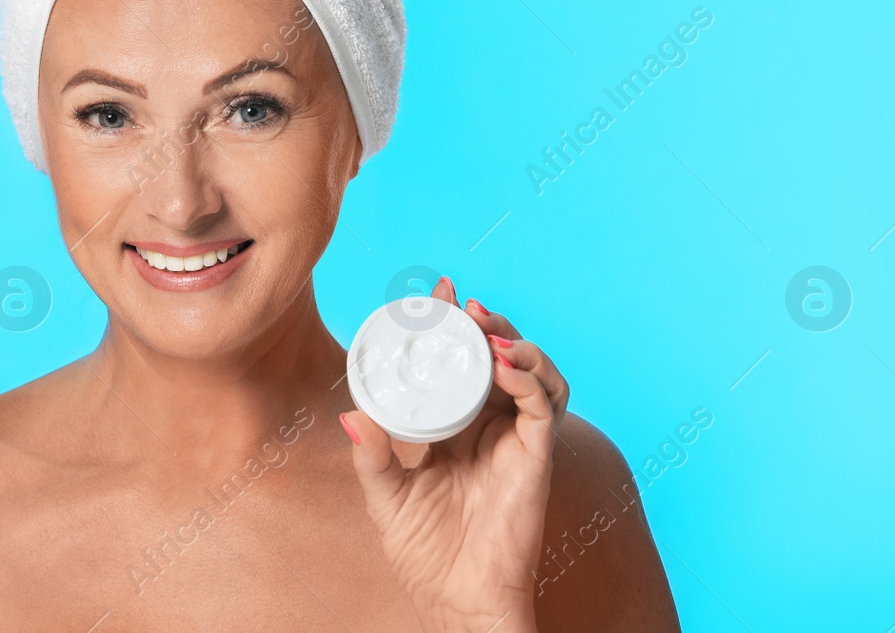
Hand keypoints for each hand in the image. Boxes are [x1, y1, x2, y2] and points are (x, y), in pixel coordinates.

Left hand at [342, 277, 568, 632]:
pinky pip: (544, 409)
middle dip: (486, 324)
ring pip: (533, 374)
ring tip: (486, 329)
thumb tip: (349, 414)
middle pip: (500, 358)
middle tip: (462, 304)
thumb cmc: (424, 554)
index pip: (459, 363)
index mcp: (455, 427)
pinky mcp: (537, 458)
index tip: (437, 293)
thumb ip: (371, 456)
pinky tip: (505, 367)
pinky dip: (530, 380)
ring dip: (515, 343)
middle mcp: (490, 426)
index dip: (453, 326)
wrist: (456, 600)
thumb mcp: (386, 497)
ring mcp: (516, 440)